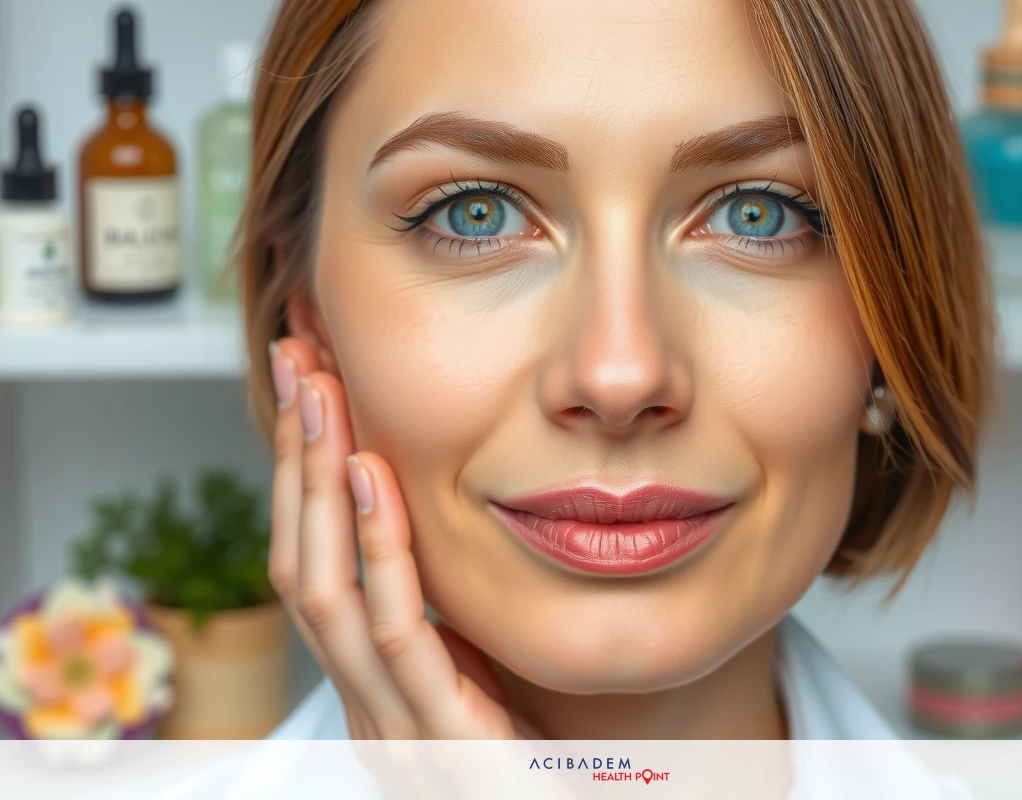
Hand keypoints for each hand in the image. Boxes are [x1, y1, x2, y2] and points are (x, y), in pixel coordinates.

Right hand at [266, 336, 543, 741]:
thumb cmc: (555, 747)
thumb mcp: (485, 660)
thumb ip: (448, 605)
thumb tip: (425, 508)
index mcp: (372, 683)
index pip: (312, 561)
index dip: (301, 472)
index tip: (311, 381)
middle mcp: (364, 705)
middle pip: (298, 564)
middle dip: (295, 457)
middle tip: (298, 357)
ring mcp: (392, 730)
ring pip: (324, 591)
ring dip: (317, 483)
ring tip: (321, 393)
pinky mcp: (442, 744)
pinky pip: (398, 633)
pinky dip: (376, 549)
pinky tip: (371, 475)